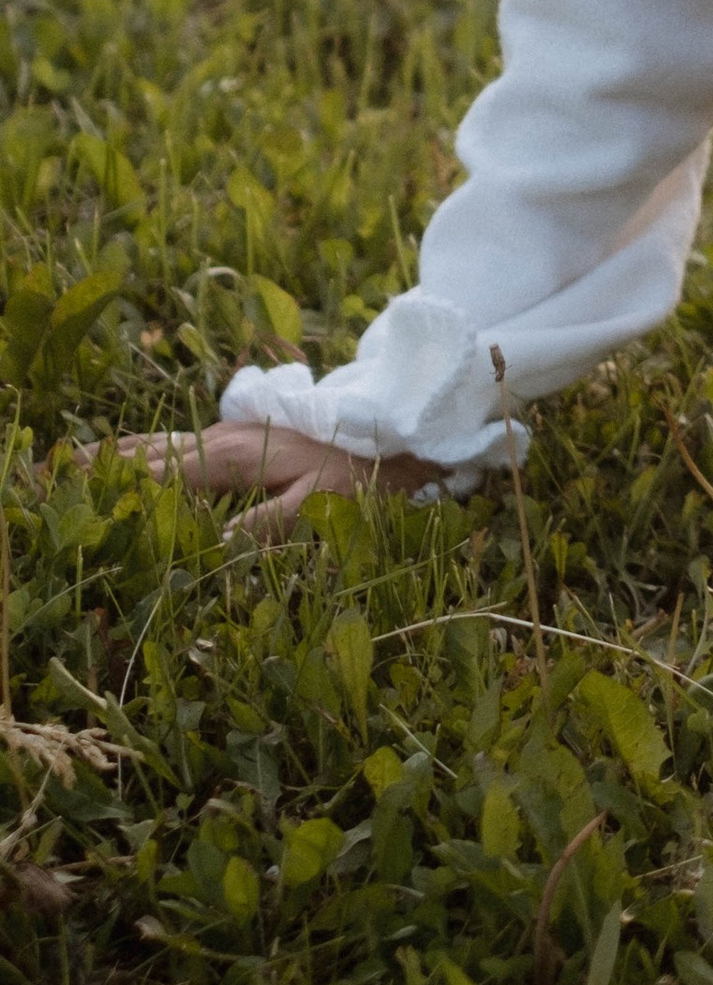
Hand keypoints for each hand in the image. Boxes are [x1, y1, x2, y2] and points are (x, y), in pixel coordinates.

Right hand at [96, 420, 438, 545]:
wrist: (400, 428)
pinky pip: (176, 444)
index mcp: (232, 458)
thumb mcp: (321, 507)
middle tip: (40, 476)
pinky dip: (141, 450)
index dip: (110, 489)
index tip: (65, 495)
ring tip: (66, 462)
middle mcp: (222, 440)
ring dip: (112, 455)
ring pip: (156, 444)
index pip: (156, 476)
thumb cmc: (364, 473)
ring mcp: (229, 435)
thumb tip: (207, 556)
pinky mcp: (240, 439)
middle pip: (144, 454)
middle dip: (94, 468)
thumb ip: (263, 530)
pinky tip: (129, 456)